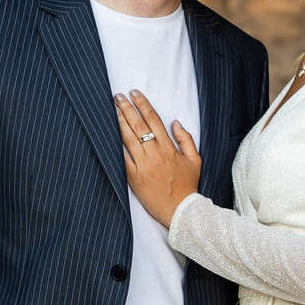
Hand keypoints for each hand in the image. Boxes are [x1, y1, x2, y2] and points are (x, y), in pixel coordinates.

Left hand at [117, 90, 201, 225]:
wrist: (181, 211)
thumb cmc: (188, 186)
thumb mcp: (195, 160)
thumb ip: (186, 139)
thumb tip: (175, 122)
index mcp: (169, 148)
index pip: (154, 120)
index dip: (143, 105)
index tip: (135, 94)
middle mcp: (155, 154)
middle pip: (138, 125)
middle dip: (127, 108)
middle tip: (118, 96)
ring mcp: (143, 165)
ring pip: (128, 138)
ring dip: (119, 122)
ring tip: (112, 109)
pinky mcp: (133, 177)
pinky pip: (122, 158)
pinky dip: (115, 145)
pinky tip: (108, 134)